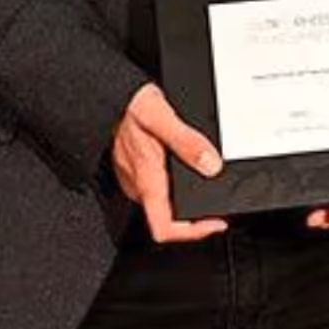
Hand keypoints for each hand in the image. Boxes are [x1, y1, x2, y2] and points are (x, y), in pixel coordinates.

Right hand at [112, 82, 227, 243]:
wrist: (109, 96)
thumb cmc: (130, 106)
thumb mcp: (162, 118)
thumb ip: (186, 142)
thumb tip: (211, 165)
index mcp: (147, 179)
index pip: (165, 228)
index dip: (193, 233)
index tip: (216, 223)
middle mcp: (140, 185)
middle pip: (168, 219)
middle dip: (196, 217)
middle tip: (219, 206)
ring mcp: (137, 179)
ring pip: (164, 204)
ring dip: (187, 201)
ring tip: (209, 187)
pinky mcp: (137, 170)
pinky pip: (158, 188)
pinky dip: (177, 186)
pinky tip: (189, 170)